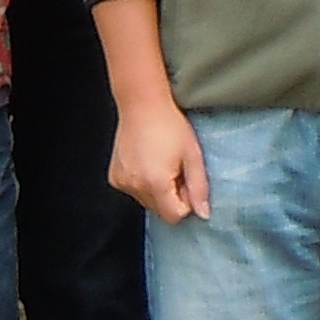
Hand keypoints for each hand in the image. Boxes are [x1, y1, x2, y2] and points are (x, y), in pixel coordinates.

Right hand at [112, 96, 208, 222]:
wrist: (142, 103)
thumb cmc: (170, 125)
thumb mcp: (193, 155)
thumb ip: (200, 187)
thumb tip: (204, 214)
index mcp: (156, 183)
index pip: (174, 216)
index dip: (186, 202)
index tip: (186, 180)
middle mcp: (135, 186)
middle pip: (161, 210)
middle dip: (171, 196)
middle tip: (175, 168)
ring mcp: (122, 182)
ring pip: (147, 202)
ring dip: (157, 189)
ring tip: (160, 162)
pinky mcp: (115, 177)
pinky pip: (134, 191)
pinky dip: (143, 182)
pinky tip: (147, 161)